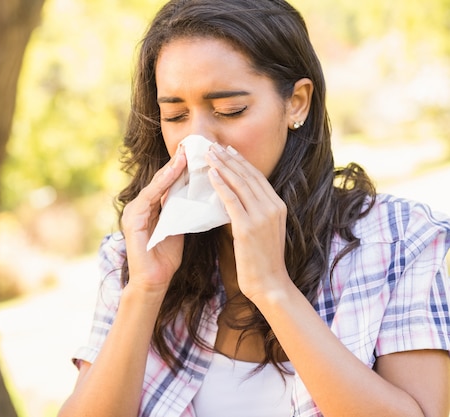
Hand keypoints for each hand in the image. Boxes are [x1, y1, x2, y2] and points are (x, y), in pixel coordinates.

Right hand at [121, 148, 186, 296]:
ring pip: (155, 185)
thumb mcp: (177, 227)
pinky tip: (174, 173)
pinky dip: (162, 184)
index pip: (167, 183)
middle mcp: (140, 206)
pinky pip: (150, 198)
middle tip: (191, 145)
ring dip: (170, 169)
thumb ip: (181, 210)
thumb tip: (197, 192)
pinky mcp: (133, 220)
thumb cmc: (165, 258)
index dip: (181, 168)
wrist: (153, 282)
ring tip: (185, 155)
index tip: (196, 153)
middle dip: (176, 163)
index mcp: (150, 208)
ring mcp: (134, 212)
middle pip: (161, 180)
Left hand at [206, 143, 290, 300]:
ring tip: (208, 154)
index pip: (257, 177)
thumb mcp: (263, 231)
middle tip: (213, 146)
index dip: (241, 161)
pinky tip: (211, 175)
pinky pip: (232, 200)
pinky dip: (221, 185)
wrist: (270, 284)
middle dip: (229, 158)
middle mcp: (272, 207)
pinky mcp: (248, 227)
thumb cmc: (262, 261)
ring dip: (222, 166)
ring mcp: (261, 217)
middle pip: (248, 175)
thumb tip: (235, 198)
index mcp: (278, 206)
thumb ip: (253, 213)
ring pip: (240, 184)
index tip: (227, 150)